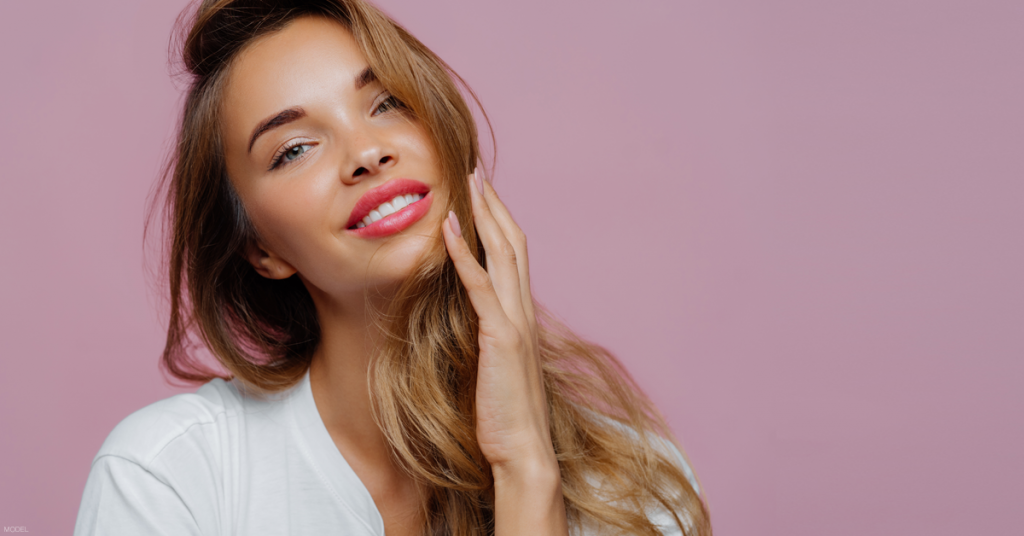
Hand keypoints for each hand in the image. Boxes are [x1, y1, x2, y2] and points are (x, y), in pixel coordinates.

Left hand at [441, 169, 554, 474]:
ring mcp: (514, 323)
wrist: (524, 452)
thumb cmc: (506, 417)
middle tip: (478, 173)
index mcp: (521, 319)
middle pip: (514, 245)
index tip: (484, 198)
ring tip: (469, 184)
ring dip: (485, 216)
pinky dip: (464, 252)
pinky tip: (449, 227)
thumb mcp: (494, 369)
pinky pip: (480, 285)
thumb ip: (488, 340)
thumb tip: (472, 326)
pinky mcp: (500, 337)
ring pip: (504, 255)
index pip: (514, 260)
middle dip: (495, 207)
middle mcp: (523, 313)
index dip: (500, 226)